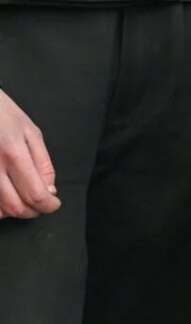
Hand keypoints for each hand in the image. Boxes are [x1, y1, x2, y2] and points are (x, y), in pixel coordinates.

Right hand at [0, 89, 58, 219]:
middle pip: (15, 207)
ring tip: (21, 199)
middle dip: (33, 211)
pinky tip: (4, 196)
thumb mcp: (31, 132)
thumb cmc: (1, 112)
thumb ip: (43, 164)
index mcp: (13, 153)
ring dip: (13, 211)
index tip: (53, 204)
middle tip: (39, 204)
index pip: (35, 195)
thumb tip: (50, 191)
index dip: (49, 206)